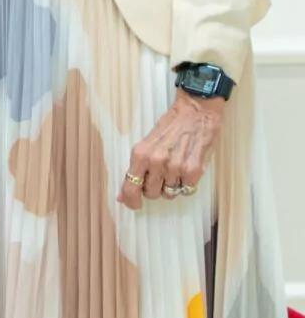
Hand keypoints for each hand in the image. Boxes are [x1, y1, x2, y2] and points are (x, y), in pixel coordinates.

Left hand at [119, 92, 224, 210]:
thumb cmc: (170, 127)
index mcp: (140, 154)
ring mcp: (176, 167)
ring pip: (170, 193)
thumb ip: (136, 168)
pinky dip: (187, 184)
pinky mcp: (194, 170)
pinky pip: (187, 190)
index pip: (130, 186)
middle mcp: (156, 162)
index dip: (130, 199)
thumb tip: (123, 195)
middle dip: (155, 188)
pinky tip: (187, 169)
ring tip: (176, 168)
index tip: (132, 204)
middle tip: (161, 175)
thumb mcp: (147, 144)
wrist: (195, 112)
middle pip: (151, 193)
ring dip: (172, 186)